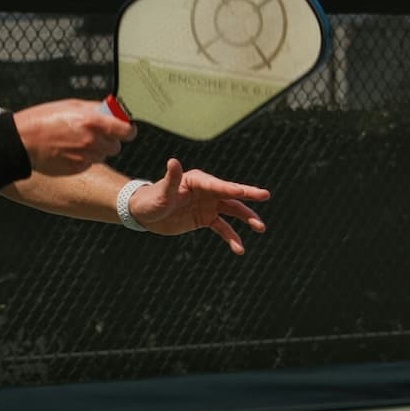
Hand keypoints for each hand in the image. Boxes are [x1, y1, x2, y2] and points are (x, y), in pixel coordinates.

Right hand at [13, 99, 136, 175]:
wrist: (23, 141)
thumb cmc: (43, 119)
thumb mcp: (71, 105)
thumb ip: (95, 109)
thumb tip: (112, 110)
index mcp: (93, 121)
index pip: (127, 131)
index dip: (128, 130)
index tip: (125, 129)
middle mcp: (92, 141)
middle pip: (116, 146)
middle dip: (109, 140)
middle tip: (95, 134)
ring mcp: (85, 157)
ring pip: (102, 155)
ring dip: (96, 150)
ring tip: (76, 142)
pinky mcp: (77, 169)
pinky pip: (89, 163)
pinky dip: (84, 158)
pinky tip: (69, 151)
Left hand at [129, 158, 269, 254]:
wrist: (144, 214)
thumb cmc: (151, 199)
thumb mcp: (161, 192)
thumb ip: (170, 179)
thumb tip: (173, 161)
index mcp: (197, 180)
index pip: (216, 185)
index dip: (229, 188)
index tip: (242, 191)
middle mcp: (206, 191)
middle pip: (230, 194)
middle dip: (248, 195)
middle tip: (265, 195)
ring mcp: (208, 205)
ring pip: (232, 211)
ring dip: (246, 218)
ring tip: (260, 227)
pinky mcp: (205, 219)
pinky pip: (222, 228)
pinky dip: (231, 237)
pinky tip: (239, 249)